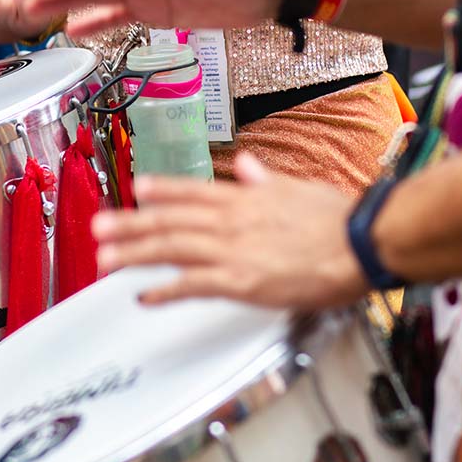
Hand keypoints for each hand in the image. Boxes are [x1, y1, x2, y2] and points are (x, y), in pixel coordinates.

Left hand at [92, 154, 368, 310]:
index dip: (161, 190)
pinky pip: (192, 285)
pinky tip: (144, 296)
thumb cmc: (339, 220)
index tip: (136, 188)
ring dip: (134, 253)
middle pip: (170, 220)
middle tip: (98, 228)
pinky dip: (165, 290)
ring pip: (171, 249)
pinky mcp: (241, 280)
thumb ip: (264, 180)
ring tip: (105, 259)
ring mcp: (233, 250)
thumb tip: (246, 166)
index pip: (193, 191)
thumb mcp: (298, 188)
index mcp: (245, 197)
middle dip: (130, 224)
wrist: (362, 242)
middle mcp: (231, 220)